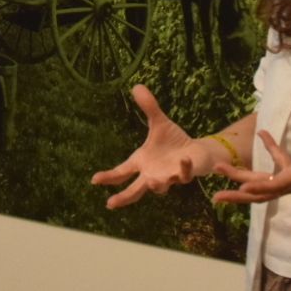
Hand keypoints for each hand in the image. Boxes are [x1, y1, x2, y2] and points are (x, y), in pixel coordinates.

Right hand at [91, 85, 206, 208]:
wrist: (196, 150)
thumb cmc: (174, 141)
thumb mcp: (159, 123)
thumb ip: (149, 107)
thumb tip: (137, 86)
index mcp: (142, 163)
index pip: (121, 172)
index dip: (108, 177)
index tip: (94, 180)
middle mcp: (152, 174)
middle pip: (135, 190)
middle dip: (124, 197)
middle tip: (111, 204)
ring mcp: (168, 177)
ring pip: (160, 187)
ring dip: (156, 185)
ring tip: (151, 182)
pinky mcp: (184, 175)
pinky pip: (183, 175)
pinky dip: (183, 169)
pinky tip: (183, 159)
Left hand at [212, 97, 290, 204]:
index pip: (279, 183)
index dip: (261, 185)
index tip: (242, 187)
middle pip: (262, 192)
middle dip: (239, 192)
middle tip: (215, 196)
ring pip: (263, 187)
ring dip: (242, 181)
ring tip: (221, 174)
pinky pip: (274, 172)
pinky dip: (268, 155)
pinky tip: (264, 135)